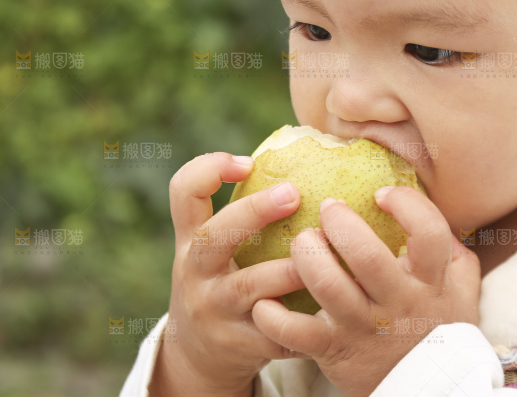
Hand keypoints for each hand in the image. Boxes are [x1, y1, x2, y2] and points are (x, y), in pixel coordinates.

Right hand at [149, 152, 312, 396]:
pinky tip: (332, 307)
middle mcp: (196, 273)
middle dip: (252, 212)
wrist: (198, 357)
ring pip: (249, 287)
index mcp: (190, 241)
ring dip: (288, 270)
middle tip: (294, 193)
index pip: (183, 192)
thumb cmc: (223, 283)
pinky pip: (276, 330)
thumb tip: (309, 159)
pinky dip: (304, 319)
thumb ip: (243, 217)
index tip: (248, 161)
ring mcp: (216, 310)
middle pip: (213, 237)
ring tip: (322, 255)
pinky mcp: (240, 345)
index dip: (209, 169)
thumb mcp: (215, 252)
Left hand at [251, 185, 480, 396]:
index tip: (381, 195)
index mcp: (430, 282)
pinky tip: (266, 300)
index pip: (428, 232)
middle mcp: (397, 303)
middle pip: (366, 254)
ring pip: (327, 284)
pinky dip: (274, 316)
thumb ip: (454, 254)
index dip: (405, 204)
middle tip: (328, 208)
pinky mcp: (334, 350)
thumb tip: (433, 215)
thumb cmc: (438, 330)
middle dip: (340, 223)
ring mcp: (363, 326)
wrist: (428, 392)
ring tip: (302, 242)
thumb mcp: (461, 293)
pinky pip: (296, 332)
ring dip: (306, 255)